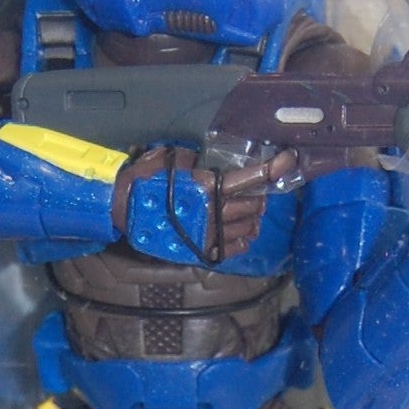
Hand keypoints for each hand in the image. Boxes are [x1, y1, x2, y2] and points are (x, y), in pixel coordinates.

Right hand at [113, 145, 296, 262]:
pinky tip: (240, 230)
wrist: (120, 211)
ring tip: (248, 209)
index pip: (252, 178)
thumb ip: (192, 159)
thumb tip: (205, 162)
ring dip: (252, 216)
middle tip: (253, 189)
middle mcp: (215, 212)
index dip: (274, 168)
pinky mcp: (202, 250)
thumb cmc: (143, 181)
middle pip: (254, 203)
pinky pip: (236, 246)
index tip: (289, 160)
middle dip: (258, 194)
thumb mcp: (167, 158)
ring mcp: (210, 234)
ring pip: (249, 226)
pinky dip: (244, 237)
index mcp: (208, 187)